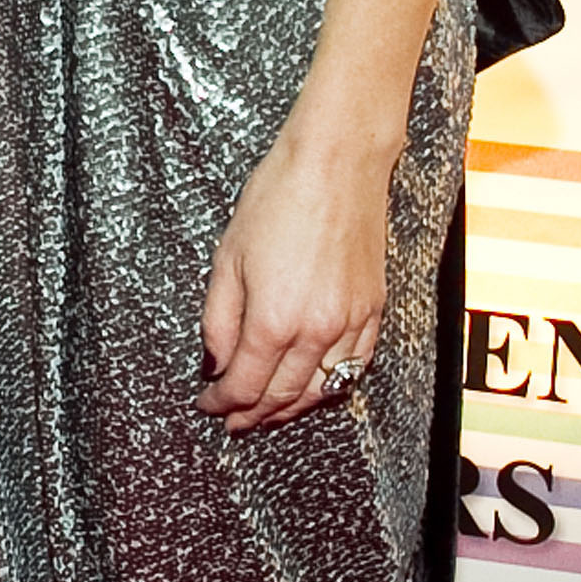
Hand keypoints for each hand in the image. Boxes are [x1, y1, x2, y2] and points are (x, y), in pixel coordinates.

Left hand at [197, 127, 387, 432]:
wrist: (336, 161)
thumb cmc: (278, 197)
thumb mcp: (229, 255)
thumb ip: (219, 318)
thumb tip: (216, 362)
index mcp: (274, 320)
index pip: (244, 385)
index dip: (221, 402)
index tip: (207, 404)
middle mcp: (316, 332)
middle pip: (282, 396)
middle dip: (252, 414)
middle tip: (232, 419)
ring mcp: (350, 323)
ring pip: (321, 391)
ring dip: (291, 408)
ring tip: (267, 412)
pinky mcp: (373, 310)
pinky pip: (355, 367)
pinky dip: (331, 385)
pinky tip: (314, 385)